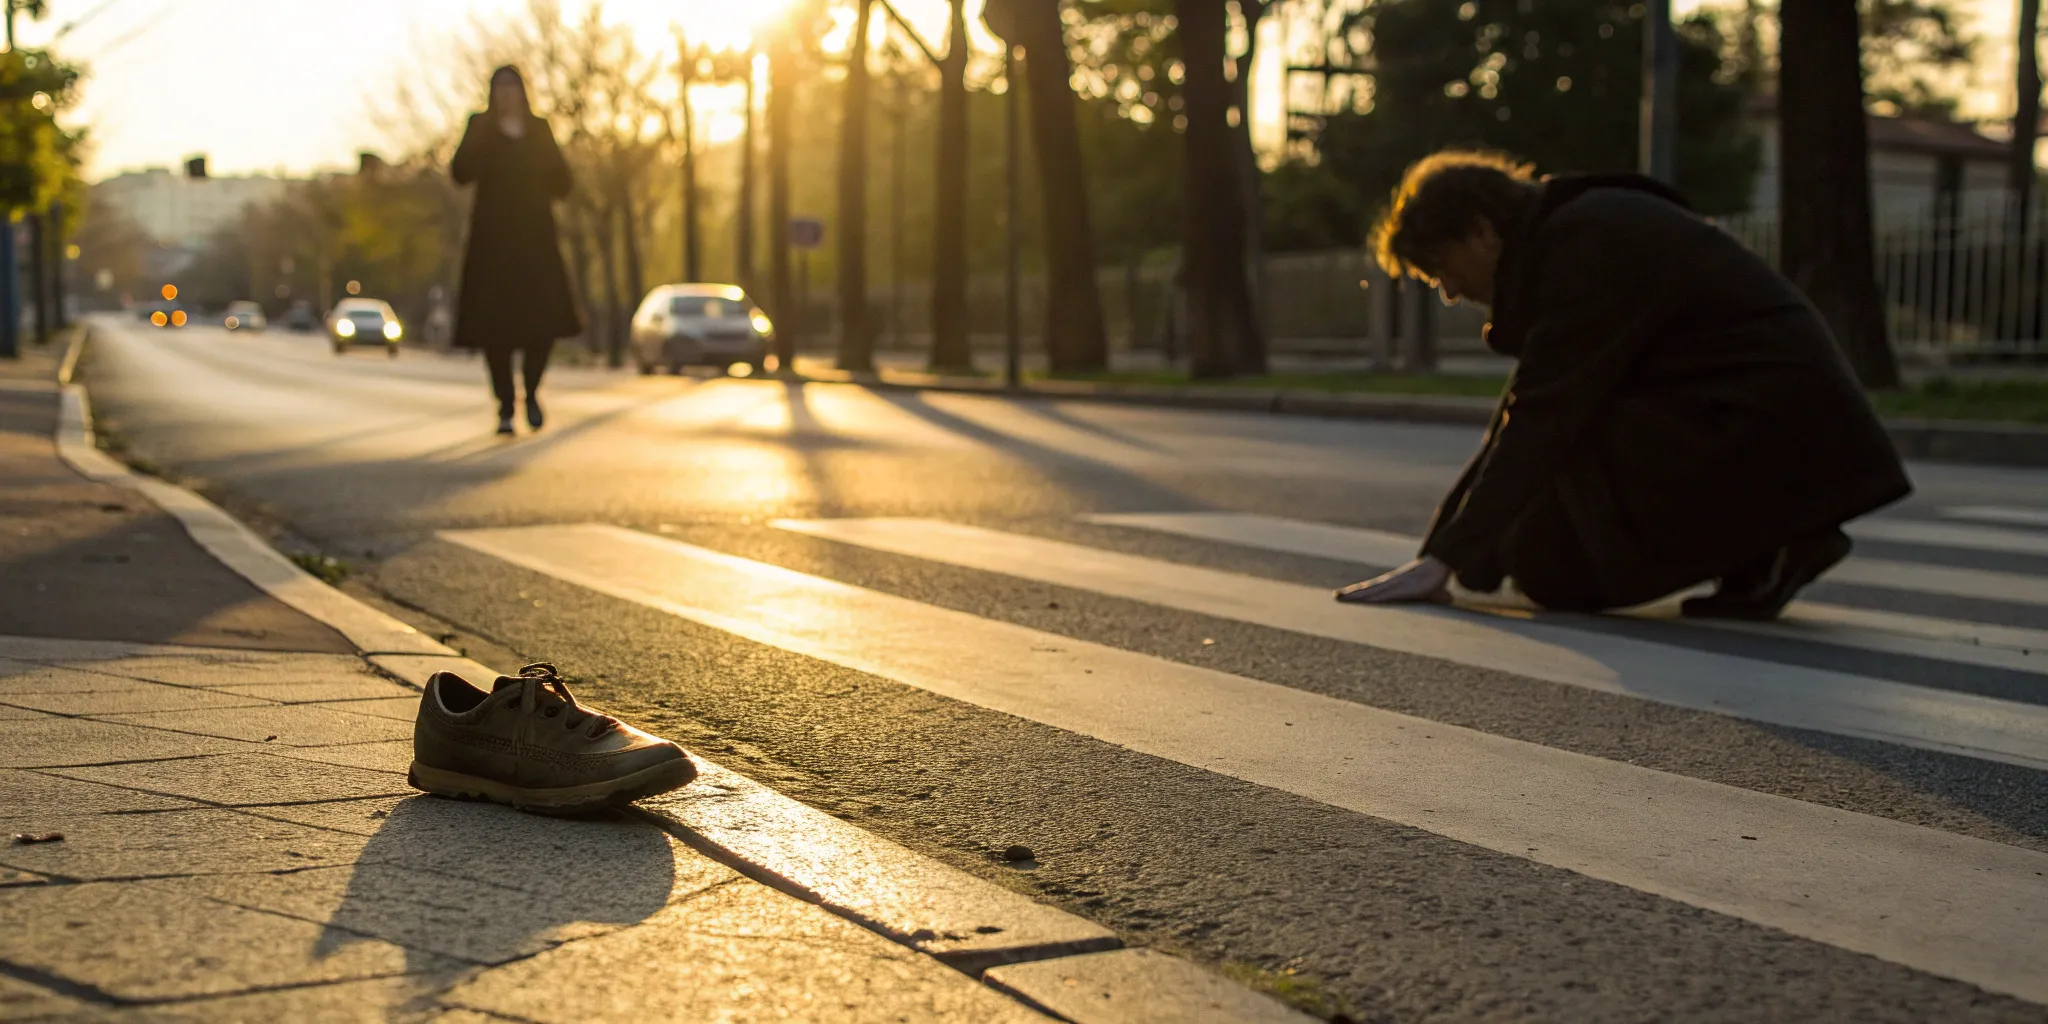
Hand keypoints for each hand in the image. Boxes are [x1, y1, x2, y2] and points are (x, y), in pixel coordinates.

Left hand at [1334, 556, 1453, 604]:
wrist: (1441, 564)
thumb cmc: (1434, 579)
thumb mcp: (1431, 591)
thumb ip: (1434, 596)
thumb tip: (1448, 598)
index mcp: (1394, 583)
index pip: (1372, 588)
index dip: (1359, 592)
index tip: (1345, 595)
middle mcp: (1391, 582)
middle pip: (1367, 589)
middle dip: (1351, 593)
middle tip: (1335, 597)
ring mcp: (1395, 584)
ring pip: (1371, 591)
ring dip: (1356, 595)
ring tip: (1341, 597)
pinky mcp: (1402, 588)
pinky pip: (1384, 594)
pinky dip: (1372, 597)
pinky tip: (1362, 600)